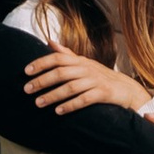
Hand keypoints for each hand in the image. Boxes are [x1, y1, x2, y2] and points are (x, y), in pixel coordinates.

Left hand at [24, 45, 147, 117]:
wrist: (127, 89)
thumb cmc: (101, 76)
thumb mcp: (85, 63)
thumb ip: (67, 54)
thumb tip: (49, 42)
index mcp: (80, 61)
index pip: (57, 58)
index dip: (41, 63)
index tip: (26, 72)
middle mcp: (87, 69)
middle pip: (61, 73)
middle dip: (42, 81)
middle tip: (27, 90)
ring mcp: (95, 81)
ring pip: (70, 87)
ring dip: (53, 95)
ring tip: (38, 103)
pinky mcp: (103, 94)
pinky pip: (84, 99)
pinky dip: (70, 105)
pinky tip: (59, 111)